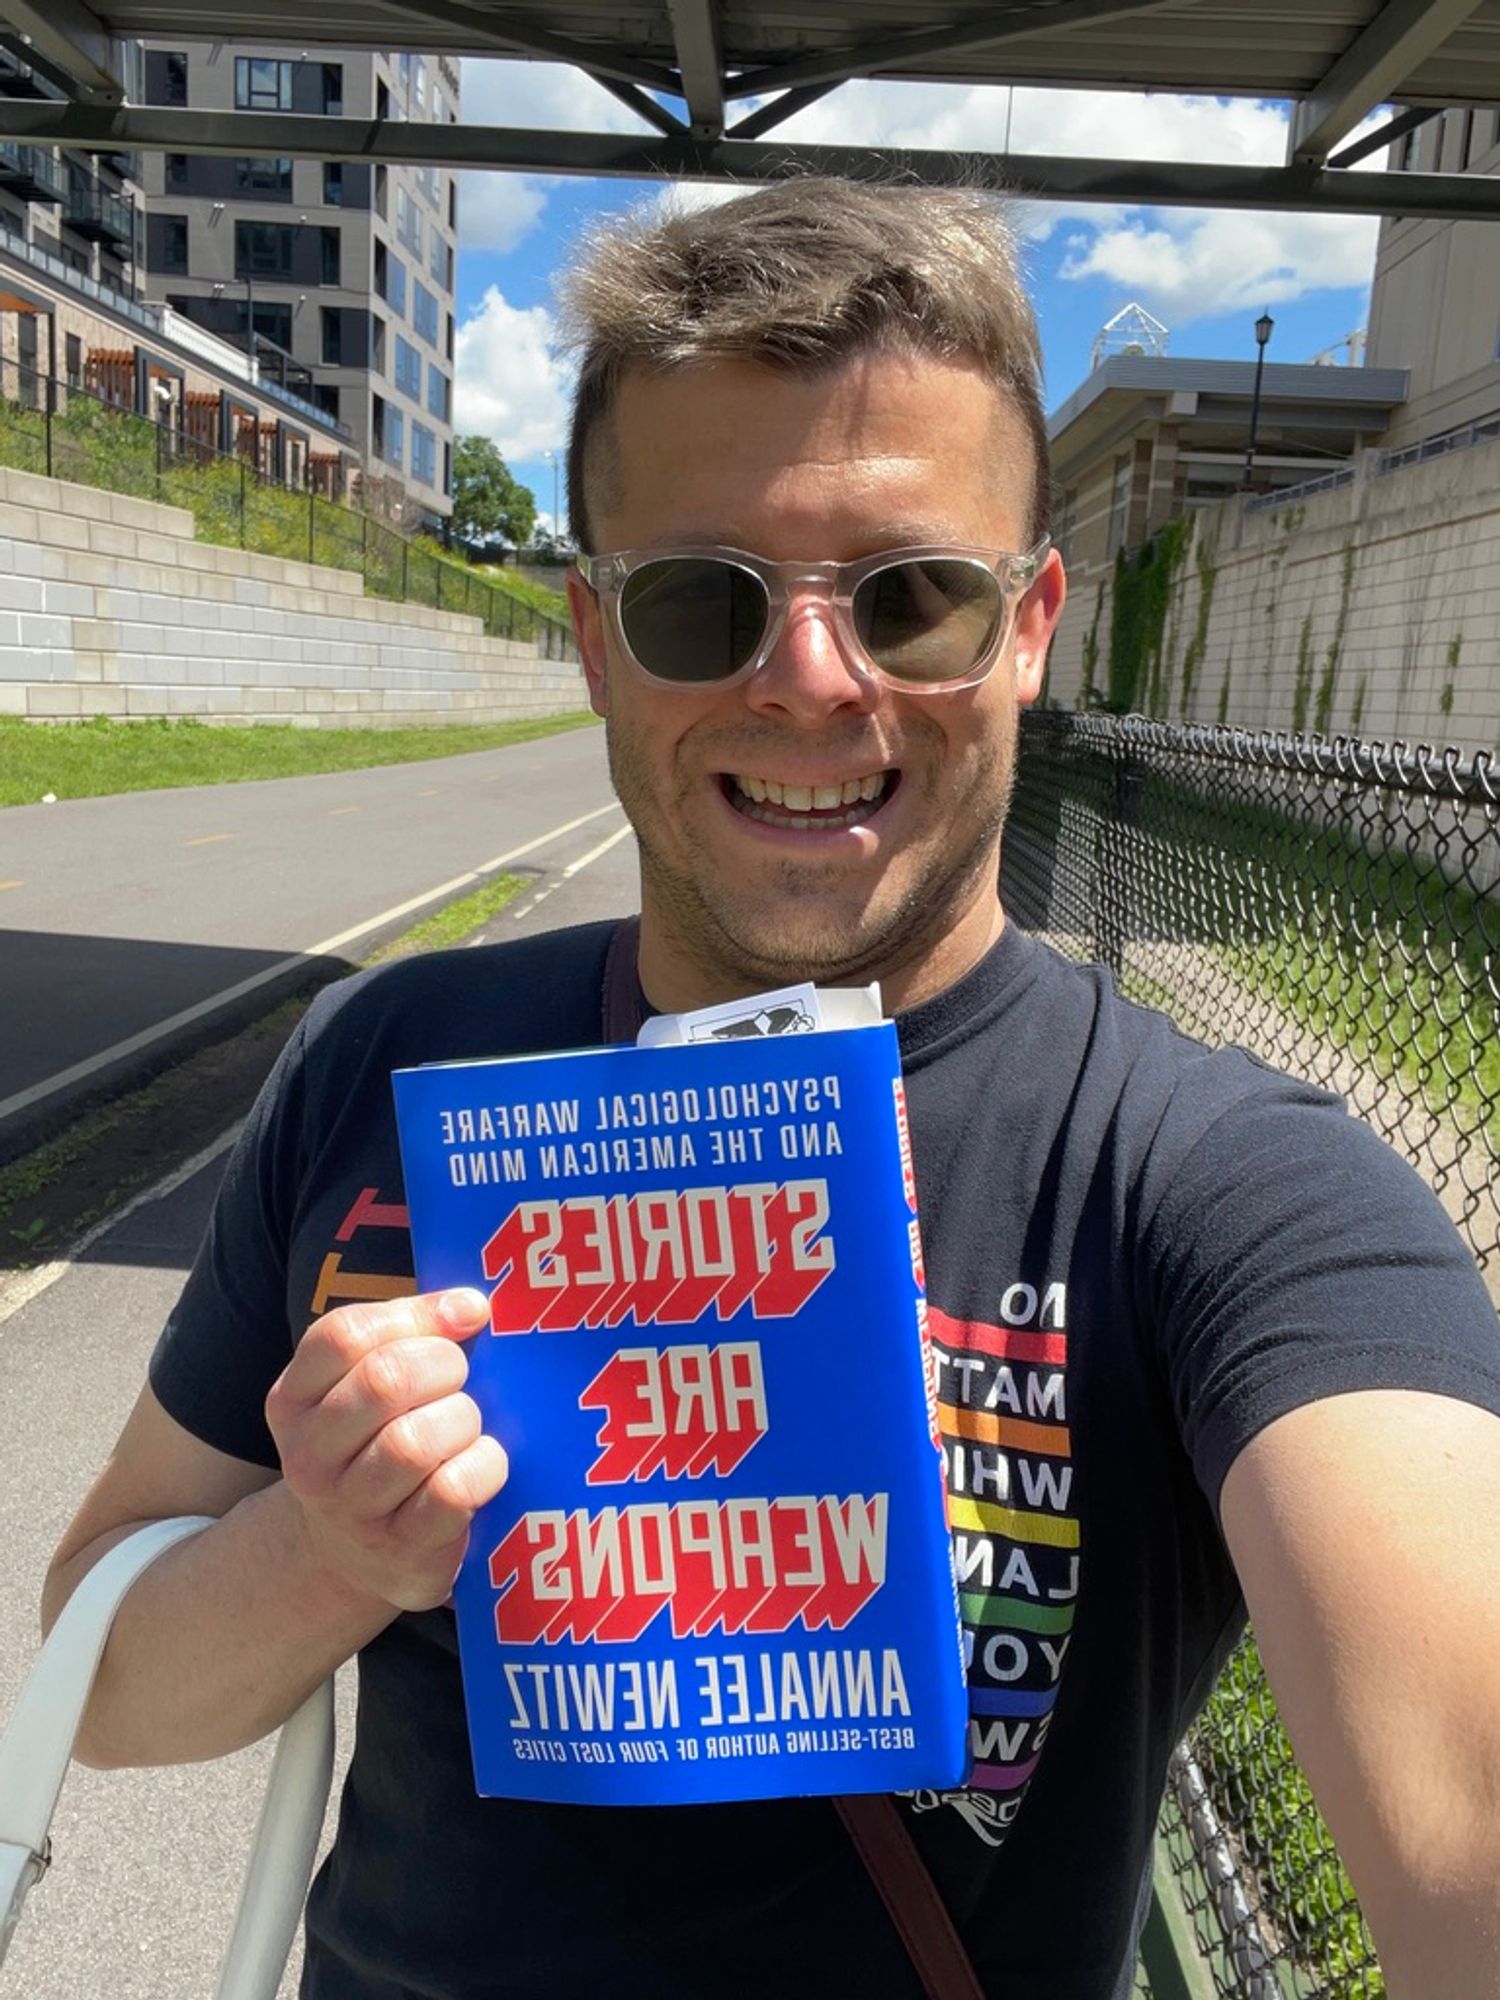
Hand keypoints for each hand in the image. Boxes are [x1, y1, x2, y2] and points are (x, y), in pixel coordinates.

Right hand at [265, 1288, 507, 1612]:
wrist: (353, 1554)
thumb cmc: (374, 1444)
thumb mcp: (364, 1386)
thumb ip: (409, 1334)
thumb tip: (471, 1307)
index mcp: (292, 1400)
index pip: (343, 1336)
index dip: (418, 1315)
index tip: (468, 1314)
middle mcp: (309, 1456)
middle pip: (383, 1382)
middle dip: (445, 1365)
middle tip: (461, 1376)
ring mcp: (350, 1508)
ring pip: (414, 1442)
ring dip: (462, 1420)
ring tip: (465, 1425)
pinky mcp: (401, 1547)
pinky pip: (452, 1491)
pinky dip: (484, 1466)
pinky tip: (482, 1461)